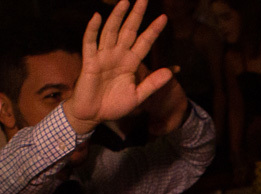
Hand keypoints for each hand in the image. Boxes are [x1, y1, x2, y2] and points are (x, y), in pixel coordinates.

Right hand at [63, 0, 174, 133]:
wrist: (93, 115)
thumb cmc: (113, 105)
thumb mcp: (137, 96)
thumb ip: (152, 84)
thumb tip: (171, 73)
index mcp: (130, 63)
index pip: (144, 42)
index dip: (153, 30)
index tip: (164, 18)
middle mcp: (118, 55)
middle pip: (128, 30)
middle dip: (136, 15)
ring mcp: (103, 56)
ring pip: (111, 32)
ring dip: (117, 17)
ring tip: (125, 2)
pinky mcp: (90, 62)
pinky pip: (90, 43)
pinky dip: (92, 30)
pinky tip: (97, 17)